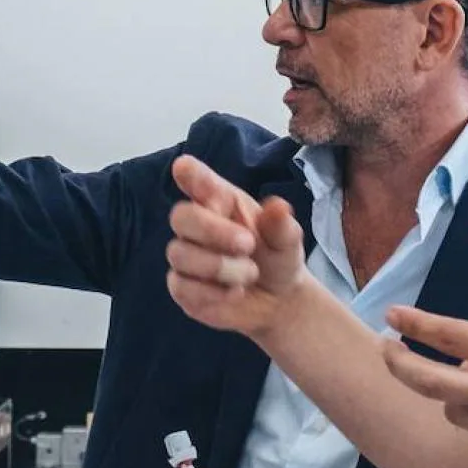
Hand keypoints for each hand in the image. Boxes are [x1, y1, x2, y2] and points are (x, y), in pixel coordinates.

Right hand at [165, 155, 312, 341]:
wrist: (279, 300)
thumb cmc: (277, 257)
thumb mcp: (287, 241)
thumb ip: (281, 225)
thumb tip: (278, 206)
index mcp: (221, 201)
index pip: (197, 180)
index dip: (189, 174)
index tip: (184, 167)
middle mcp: (198, 225)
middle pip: (181, 216)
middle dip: (212, 230)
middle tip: (248, 244)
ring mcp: (186, 256)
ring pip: (180, 254)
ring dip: (219, 266)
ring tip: (250, 274)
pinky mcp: (182, 288)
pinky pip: (181, 287)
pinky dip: (212, 292)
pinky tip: (235, 292)